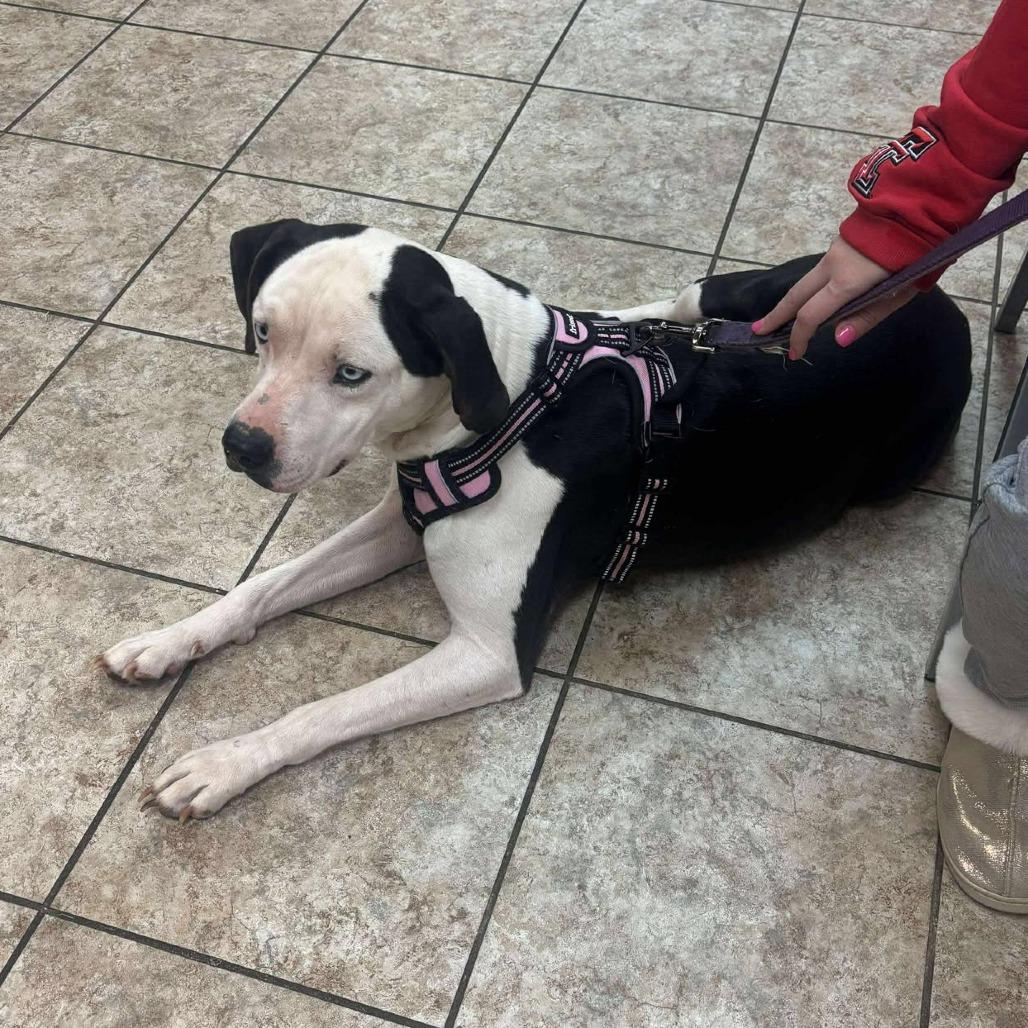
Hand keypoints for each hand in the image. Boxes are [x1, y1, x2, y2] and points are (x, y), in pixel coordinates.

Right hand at [752, 236, 915, 359]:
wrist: (923, 204)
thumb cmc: (919, 254)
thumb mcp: (901, 292)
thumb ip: (868, 316)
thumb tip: (838, 339)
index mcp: (846, 282)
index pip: (810, 315)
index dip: (799, 336)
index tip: (794, 353)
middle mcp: (832, 265)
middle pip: (796, 294)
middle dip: (777, 315)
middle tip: (759, 330)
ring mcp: (834, 251)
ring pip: (809, 281)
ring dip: (794, 301)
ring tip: (785, 316)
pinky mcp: (841, 242)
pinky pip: (823, 270)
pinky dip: (814, 287)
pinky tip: (818, 295)